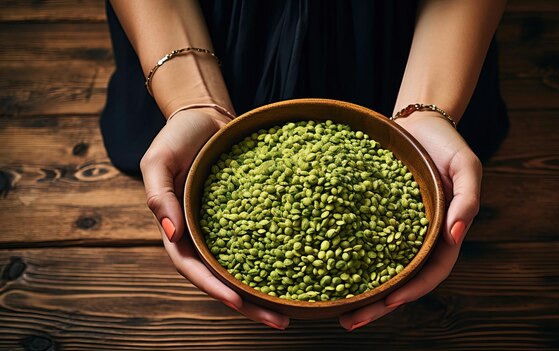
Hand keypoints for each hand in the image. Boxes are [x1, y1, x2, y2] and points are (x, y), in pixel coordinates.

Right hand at [140, 108, 289, 329]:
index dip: (214, 287)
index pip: (194, 267)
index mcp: (178, 229)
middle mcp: (204, 234)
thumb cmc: (177, 136)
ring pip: (247, 264)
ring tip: (297, 307)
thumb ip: (159, 196)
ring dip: (267, 288)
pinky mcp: (250, 214)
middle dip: (249, 303)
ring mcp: (228, 227)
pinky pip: (264, 238)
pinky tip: (304, 267)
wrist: (205, 115)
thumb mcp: (158, 161)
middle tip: (280, 321)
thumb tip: (171, 236)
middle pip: (225, 277)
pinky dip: (279, 255)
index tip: (238, 302)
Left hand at [339, 114, 481, 330]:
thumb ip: (467, 199)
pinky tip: (322, 267)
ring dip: (358, 289)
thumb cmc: (447, 143)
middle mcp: (416, 238)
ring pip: (376, 267)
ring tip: (332, 307)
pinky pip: (358, 240)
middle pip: (398, 279)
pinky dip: (344, 257)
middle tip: (349, 321)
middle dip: (377, 304)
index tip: (389, 301)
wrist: (418, 122)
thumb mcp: (466, 166)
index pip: (429, 272)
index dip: (411, 289)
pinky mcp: (371, 216)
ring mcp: (392, 230)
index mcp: (442, 234)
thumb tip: (457, 235)